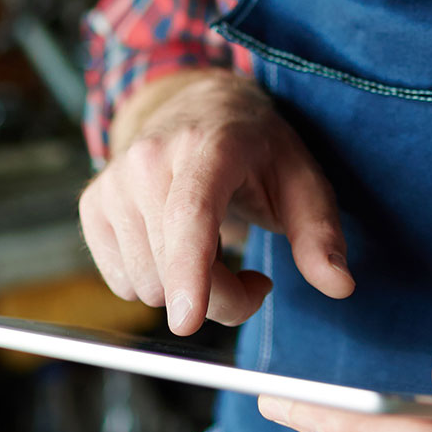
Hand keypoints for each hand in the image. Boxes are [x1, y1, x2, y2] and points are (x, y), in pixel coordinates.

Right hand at [81, 70, 354, 334]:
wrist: (198, 109)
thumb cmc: (258, 151)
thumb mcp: (304, 181)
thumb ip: (321, 235)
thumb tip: (340, 285)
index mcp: (209, 145)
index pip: (191, 214)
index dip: (190, 271)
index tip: (187, 322)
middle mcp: (150, 158)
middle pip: (174, 268)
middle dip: (222, 296)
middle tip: (253, 278)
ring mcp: (113, 182)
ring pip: (148, 286)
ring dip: (188, 293)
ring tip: (214, 255)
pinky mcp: (91, 205)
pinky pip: (122, 284)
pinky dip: (156, 284)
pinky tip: (177, 252)